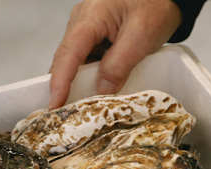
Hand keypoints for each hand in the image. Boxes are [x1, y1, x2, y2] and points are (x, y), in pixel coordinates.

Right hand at [49, 0, 181, 108]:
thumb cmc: (156, 5)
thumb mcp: (141, 36)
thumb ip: (119, 64)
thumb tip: (101, 90)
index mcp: (90, 16)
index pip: (68, 53)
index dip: (59, 82)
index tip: (55, 105)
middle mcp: (82, 20)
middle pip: (67, 59)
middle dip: (65, 87)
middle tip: (67, 115)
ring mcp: (88, 27)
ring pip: (78, 61)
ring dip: (82, 82)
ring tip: (85, 107)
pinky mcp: (96, 35)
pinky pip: (89, 58)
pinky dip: (92, 75)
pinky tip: (99, 90)